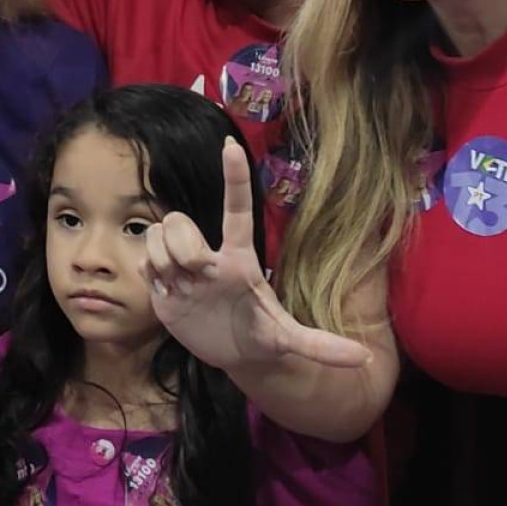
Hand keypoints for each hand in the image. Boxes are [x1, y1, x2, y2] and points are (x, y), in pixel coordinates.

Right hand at [144, 139, 373, 371]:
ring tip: (180, 287)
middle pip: (181, 223)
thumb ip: (321, 346)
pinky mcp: (159, 280)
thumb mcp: (288, 341)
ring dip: (164, 262)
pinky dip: (149, 275)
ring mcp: (182, 265)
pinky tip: (165, 292)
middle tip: (194, 275)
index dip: (235, 178)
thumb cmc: (262, 337)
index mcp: (239, 258)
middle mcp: (209, 255)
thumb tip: (363, 359)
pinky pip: (143, 260)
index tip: (231, 146)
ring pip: (158, 235)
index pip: (237, 209)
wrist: (231, 352)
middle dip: (182, 247)